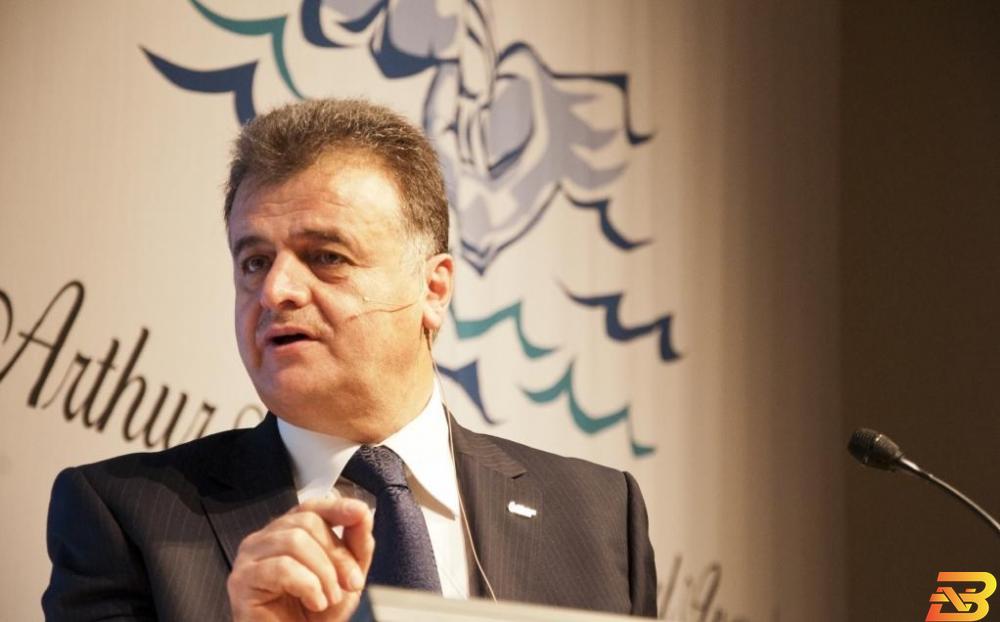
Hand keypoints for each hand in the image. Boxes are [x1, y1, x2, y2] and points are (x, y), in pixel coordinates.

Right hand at [227, 497, 374, 621]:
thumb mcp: (344, 578)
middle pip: (306, 522)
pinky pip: (282, 567)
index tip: (359, 512)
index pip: (310, 507)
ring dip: (323, 573)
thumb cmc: (311, 617)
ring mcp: (249, 558)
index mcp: (286, 534)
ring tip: (329, 598)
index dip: (336, 507)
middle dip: (337, 553)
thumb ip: (355, 545)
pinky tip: (314, 602)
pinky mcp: (242, 580)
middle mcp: (264, 540)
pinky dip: (307, 585)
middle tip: (351, 583)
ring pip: (295, 541)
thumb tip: (362, 514)